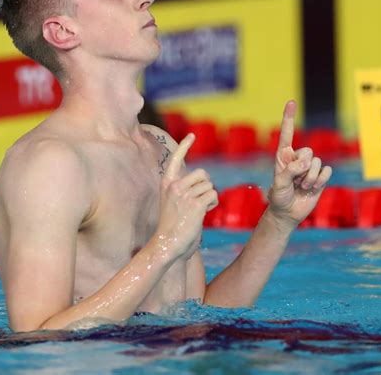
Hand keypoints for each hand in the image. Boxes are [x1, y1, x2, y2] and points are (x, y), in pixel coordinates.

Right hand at [156, 133, 217, 258]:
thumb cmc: (172, 225)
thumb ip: (184, 189)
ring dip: (209, 198)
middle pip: (203, 173)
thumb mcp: (174, 201)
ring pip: (210, 186)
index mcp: (167, 183)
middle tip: (198, 200)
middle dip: (206, 186)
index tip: (192, 134)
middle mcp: (175, 186)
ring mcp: (185, 195)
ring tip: (198, 210)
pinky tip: (203, 213)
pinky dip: (212, 204)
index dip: (185, 145)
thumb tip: (204, 180)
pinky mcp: (196, 205)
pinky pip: (213, 196)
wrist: (168, 244)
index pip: (176, 158)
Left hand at [267, 101, 331, 227]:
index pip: (287, 134)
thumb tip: (305, 162)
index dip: (288, 117)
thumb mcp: (279, 185)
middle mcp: (297, 158)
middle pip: (308, 151)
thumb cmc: (279, 197)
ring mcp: (309, 167)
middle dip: (302, 168)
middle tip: (294, 181)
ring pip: (317, 162)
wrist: (288, 213)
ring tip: (301, 187)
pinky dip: (320, 181)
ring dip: (309, 178)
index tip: (291, 101)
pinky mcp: (320, 176)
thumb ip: (290, 171)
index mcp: (283, 156)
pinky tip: (311, 188)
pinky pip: (326, 171)